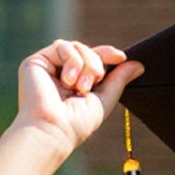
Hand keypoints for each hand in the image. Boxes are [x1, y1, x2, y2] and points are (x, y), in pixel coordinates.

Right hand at [12, 41, 137, 159]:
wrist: (54, 128)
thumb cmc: (78, 122)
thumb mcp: (105, 99)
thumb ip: (119, 80)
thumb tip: (138, 64)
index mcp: (77, 81)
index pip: (94, 59)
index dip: (108, 54)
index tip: (121, 57)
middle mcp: (62, 73)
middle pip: (87, 50)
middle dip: (97, 63)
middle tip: (95, 82)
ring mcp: (49, 66)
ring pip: (76, 46)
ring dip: (86, 64)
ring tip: (81, 87)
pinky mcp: (36, 61)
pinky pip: (62, 46)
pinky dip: (72, 61)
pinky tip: (68, 81)